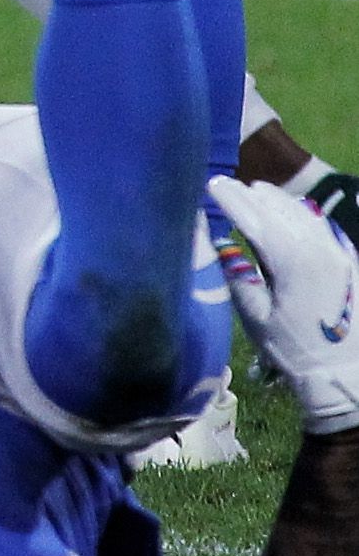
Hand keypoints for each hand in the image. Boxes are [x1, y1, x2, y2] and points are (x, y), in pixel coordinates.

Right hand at [210, 175, 358, 433]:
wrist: (345, 371)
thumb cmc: (293, 348)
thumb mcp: (255, 317)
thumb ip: (236, 275)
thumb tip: (216, 242)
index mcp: (291, 261)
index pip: (254, 217)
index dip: (231, 199)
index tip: (211, 184)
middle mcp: (318, 248)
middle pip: (279, 208)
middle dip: (251, 195)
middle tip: (227, 186)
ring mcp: (338, 252)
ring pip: (303, 212)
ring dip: (277, 199)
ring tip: (255, 191)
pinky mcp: (350, 260)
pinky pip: (323, 225)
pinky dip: (301, 212)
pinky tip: (290, 210)